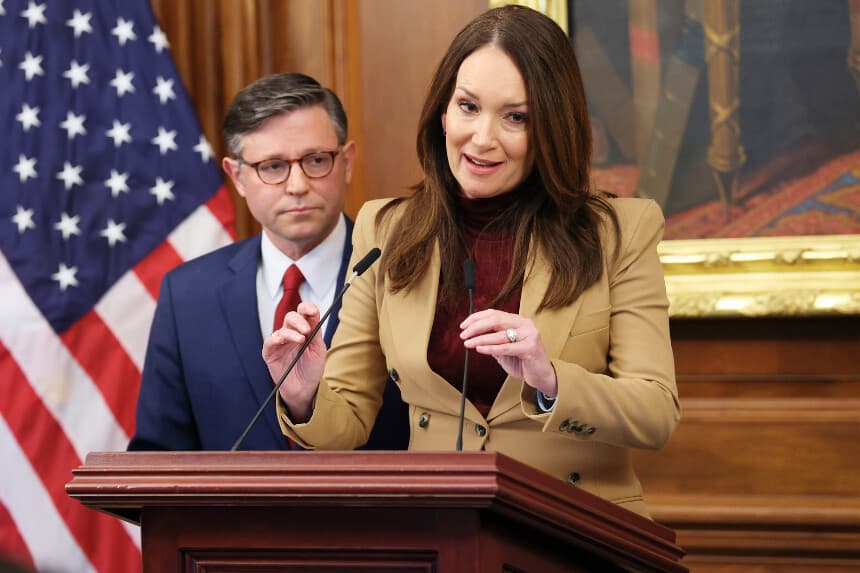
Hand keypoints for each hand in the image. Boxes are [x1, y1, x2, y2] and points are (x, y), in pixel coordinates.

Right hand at [262, 301, 326, 421]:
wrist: (305, 389)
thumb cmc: (312, 369)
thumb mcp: (318, 349)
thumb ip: (316, 332)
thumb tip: (314, 314)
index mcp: (305, 330)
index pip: (304, 313)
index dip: (307, 308)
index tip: (313, 311)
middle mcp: (292, 334)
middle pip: (291, 317)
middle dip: (299, 320)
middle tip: (307, 330)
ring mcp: (280, 343)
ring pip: (282, 329)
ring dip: (291, 331)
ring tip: (300, 339)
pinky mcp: (270, 353)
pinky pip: (269, 341)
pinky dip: (276, 339)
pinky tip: (282, 340)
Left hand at [459, 309, 557, 396]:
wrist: (542, 376)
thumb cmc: (524, 362)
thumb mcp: (504, 349)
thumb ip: (492, 340)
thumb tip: (472, 335)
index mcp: (518, 321)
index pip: (494, 313)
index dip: (476, 318)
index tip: (463, 325)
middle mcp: (525, 324)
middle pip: (495, 319)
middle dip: (476, 326)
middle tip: (463, 334)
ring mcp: (529, 335)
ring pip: (499, 334)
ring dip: (480, 338)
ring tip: (467, 343)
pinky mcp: (530, 348)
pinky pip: (506, 347)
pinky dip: (490, 348)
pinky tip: (479, 349)